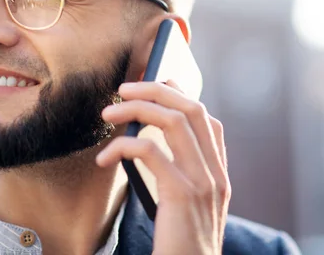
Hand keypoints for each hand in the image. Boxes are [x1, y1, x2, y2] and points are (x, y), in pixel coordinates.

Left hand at [97, 80, 230, 254]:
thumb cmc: (182, 247)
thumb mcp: (190, 210)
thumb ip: (181, 178)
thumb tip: (149, 145)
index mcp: (219, 176)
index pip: (208, 121)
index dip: (182, 95)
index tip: (155, 85)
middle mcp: (216, 174)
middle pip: (192, 109)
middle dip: (156, 90)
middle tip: (124, 88)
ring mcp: (203, 183)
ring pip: (173, 121)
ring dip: (137, 108)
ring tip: (108, 112)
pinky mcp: (182, 195)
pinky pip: (150, 151)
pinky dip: (123, 146)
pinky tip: (105, 157)